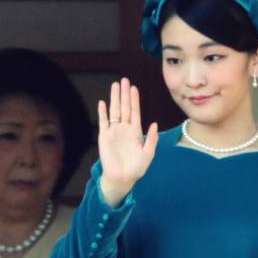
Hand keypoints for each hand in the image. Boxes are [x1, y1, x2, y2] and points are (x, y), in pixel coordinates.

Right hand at [98, 78, 157, 206]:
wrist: (122, 178)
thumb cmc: (136, 168)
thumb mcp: (148, 154)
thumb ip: (151, 139)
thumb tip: (154, 123)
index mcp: (135, 132)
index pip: (135, 112)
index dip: (134, 100)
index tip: (134, 88)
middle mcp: (124, 129)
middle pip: (124, 107)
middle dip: (124, 94)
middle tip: (124, 80)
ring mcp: (114, 132)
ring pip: (114, 111)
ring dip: (114, 98)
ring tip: (115, 85)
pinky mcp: (104, 137)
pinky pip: (103, 122)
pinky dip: (103, 112)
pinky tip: (103, 102)